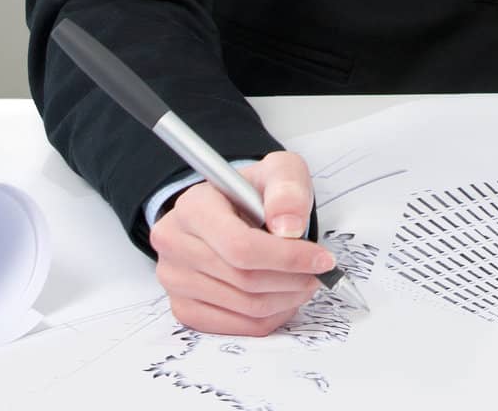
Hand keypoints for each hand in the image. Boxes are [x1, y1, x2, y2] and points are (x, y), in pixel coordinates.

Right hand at [149, 151, 335, 334]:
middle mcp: (175, 244)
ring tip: (304, 282)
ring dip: (285, 300)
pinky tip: (283, 297)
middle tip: (319, 273)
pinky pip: (234, 327)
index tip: (322, 260)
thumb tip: (289, 228)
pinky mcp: (183, 308)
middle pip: (244, 279)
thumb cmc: (254, 192)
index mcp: (193, 206)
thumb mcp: (279, 171)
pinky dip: (268, 317)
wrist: (230, 209)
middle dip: (292, 280)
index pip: (241, 246)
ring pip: (242, 306)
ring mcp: (175, 280)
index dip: (288, 258)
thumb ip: (287, 188)